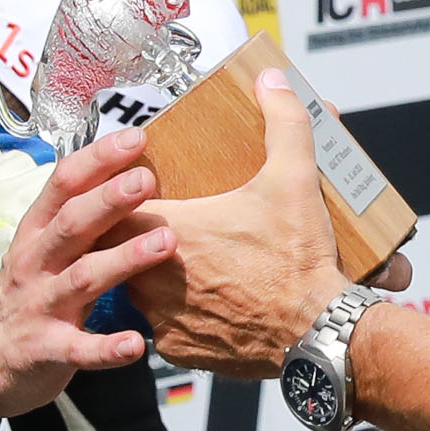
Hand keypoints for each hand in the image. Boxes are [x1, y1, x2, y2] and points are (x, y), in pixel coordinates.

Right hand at [0, 126, 178, 415]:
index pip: (63, 184)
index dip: (98, 159)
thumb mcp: (45, 245)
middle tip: (148, 180)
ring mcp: (40, 306)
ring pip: (82, 278)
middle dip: (109, 200)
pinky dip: (108, 348)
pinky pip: (80, 350)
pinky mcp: (49, 350)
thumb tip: (134, 170)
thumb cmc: (33, 289)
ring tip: (165, 242)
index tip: (137, 137)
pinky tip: (137, 344)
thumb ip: (82, 215)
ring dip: (124, 259)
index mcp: (37, 231)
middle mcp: (36, 263)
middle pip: (71, 224)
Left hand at [140, 78, 348, 374]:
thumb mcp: (295, 179)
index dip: (121, 192)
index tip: (138, 188)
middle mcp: (152, 275)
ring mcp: (161, 316)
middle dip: (134, 234)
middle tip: (161, 223)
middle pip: (118, 246)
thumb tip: (272, 81)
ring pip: (136, 288)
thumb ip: (282, 122)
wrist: (317, 332)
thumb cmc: (298, 261)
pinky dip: (176, 315)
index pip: (113, 203)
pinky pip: (161, 327)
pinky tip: (198, 302)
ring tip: (180, 260)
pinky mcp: (178, 349)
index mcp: (168, 227)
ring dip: (151, 274)